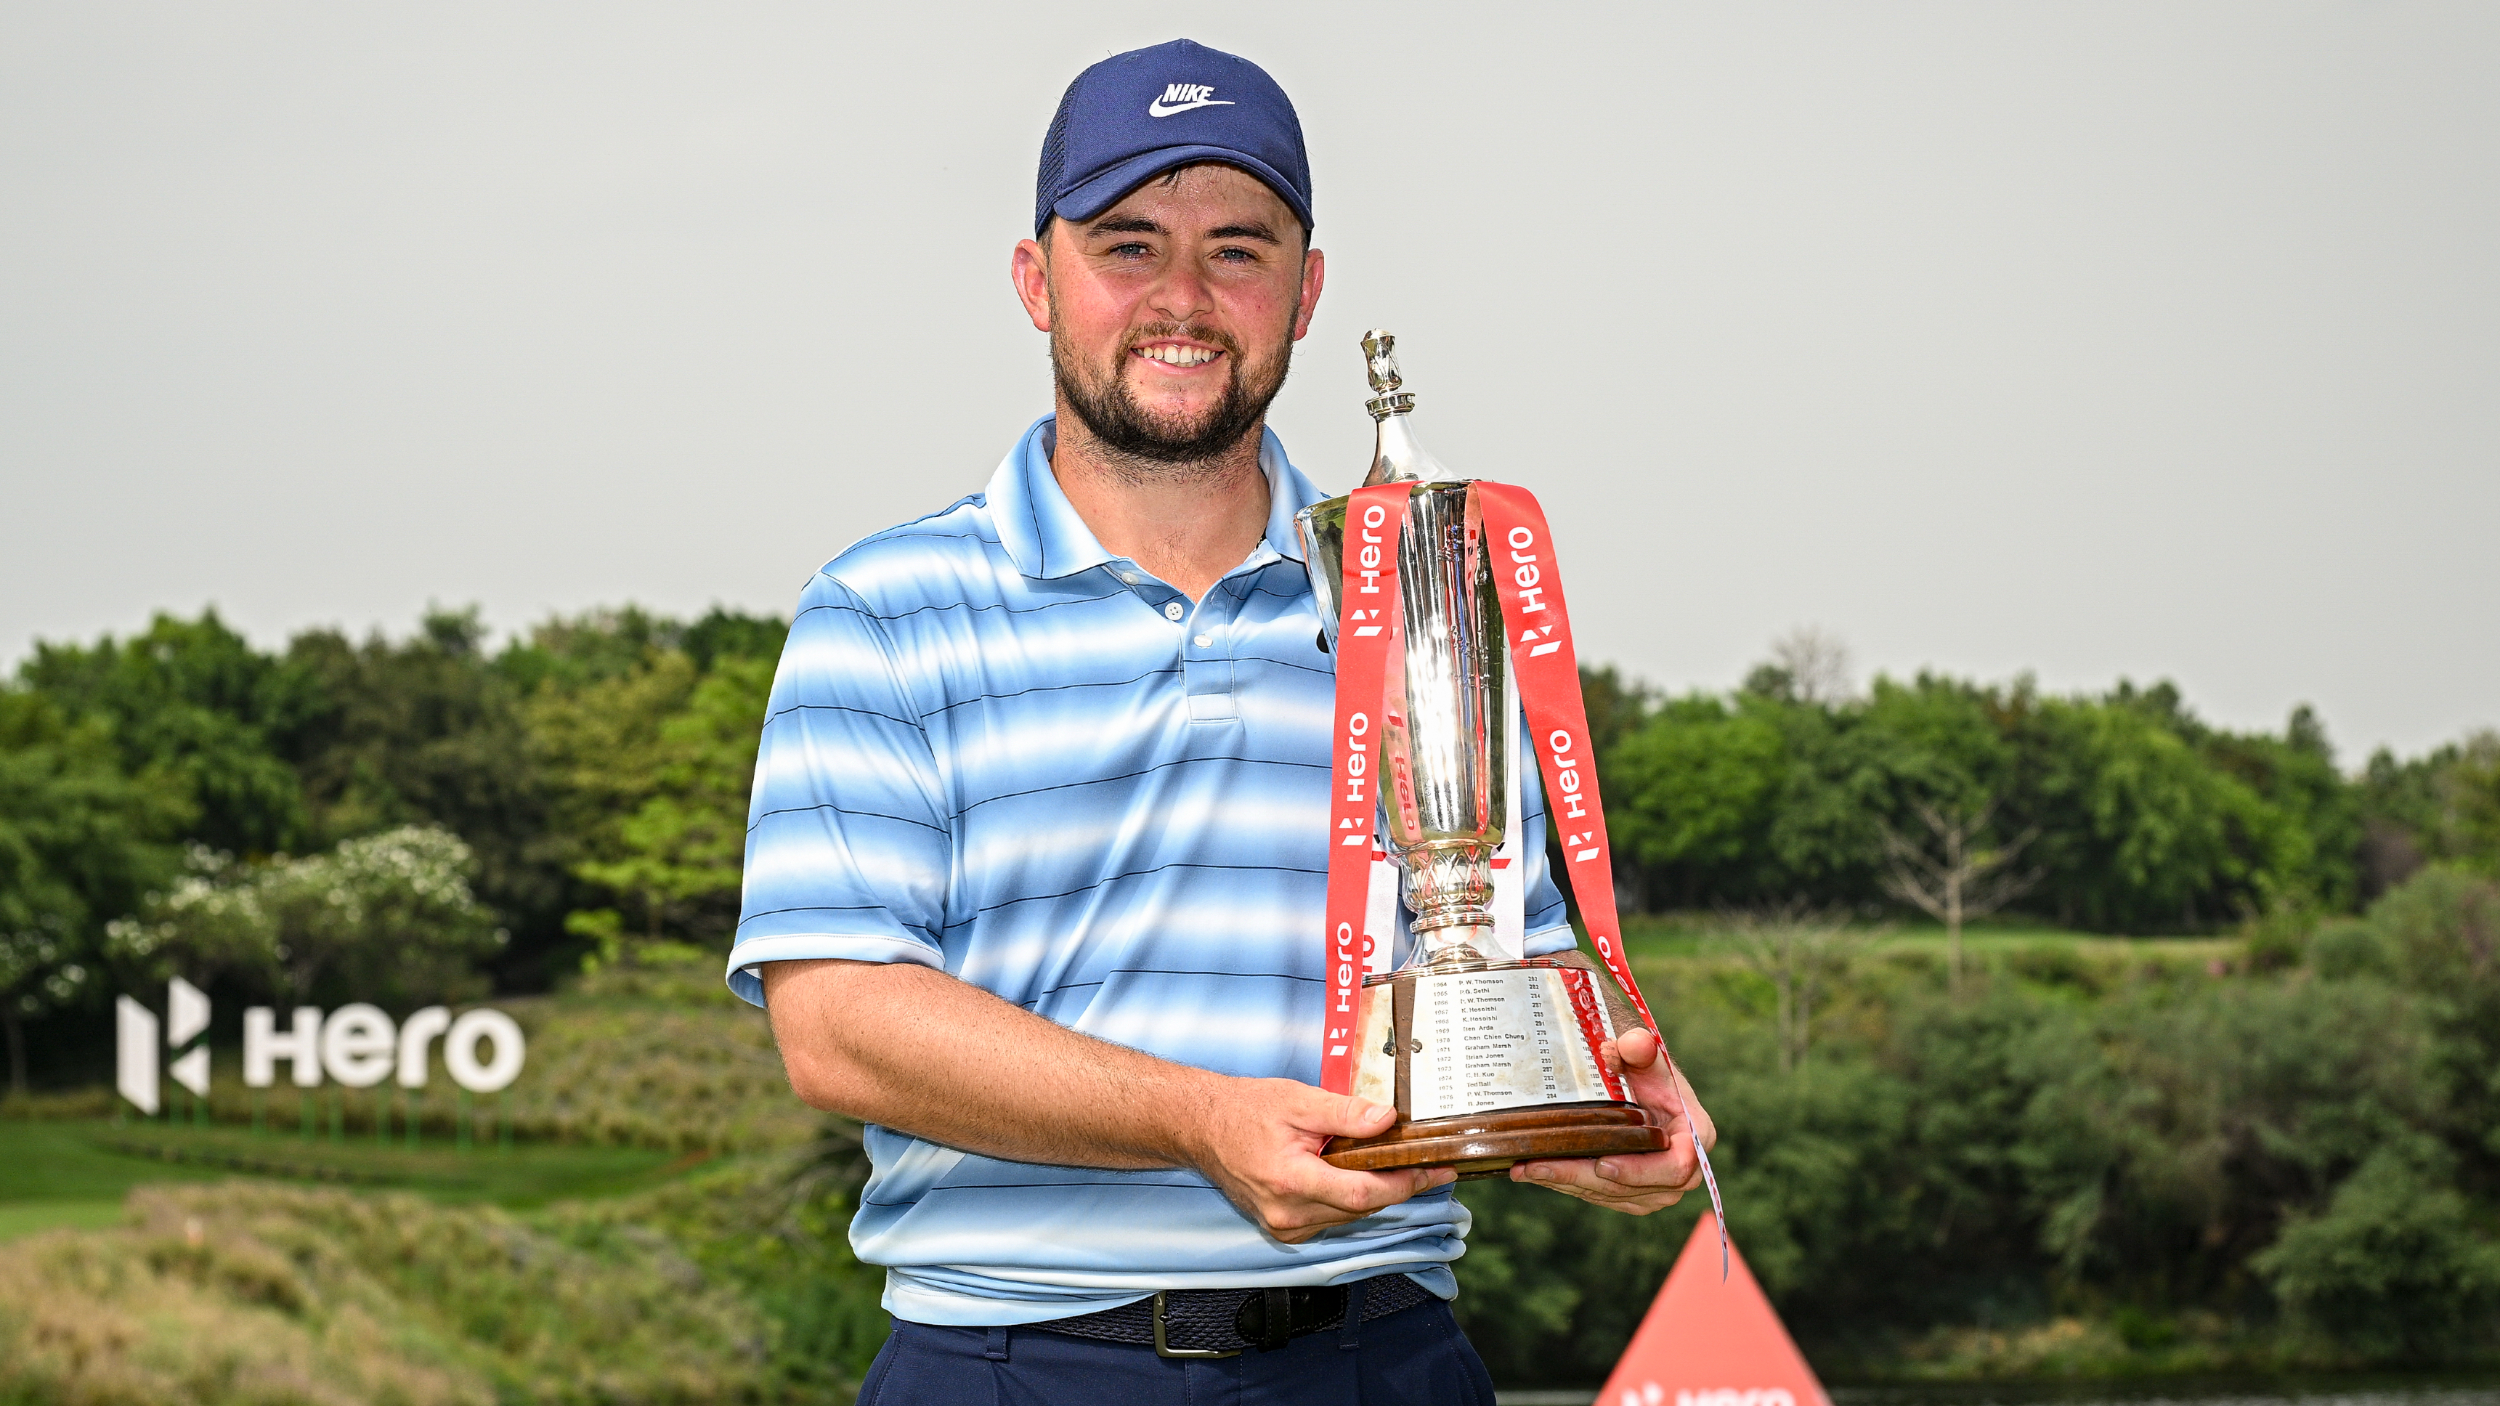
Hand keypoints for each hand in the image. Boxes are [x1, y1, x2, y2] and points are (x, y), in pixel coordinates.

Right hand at [1184, 1078, 1456, 1242]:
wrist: (1202, 1128)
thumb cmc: (1244, 1111)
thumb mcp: (1297, 1100)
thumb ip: (1345, 1112)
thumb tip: (1388, 1120)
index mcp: (1291, 1180)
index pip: (1364, 1194)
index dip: (1406, 1184)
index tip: (1436, 1172)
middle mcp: (1288, 1213)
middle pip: (1362, 1208)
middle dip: (1398, 1186)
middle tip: (1428, 1164)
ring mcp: (1284, 1226)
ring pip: (1349, 1216)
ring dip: (1375, 1194)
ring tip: (1400, 1166)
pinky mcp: (1283, 1229)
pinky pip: (1331, 1219)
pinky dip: (1350, 1200)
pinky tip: (1359, 1176)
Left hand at [1509, 1027, 1714, 1213]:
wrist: (1636, 1083)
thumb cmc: (1645, 1068)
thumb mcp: (1644, 1053)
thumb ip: (1640, 1047)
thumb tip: (1633, 1045)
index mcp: (1695, 1135)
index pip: (1677, 1166)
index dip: (1640, 1170)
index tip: (1603, 1164)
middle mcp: (1682, 1170)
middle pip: (1635, 1187)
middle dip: (1584, 1178)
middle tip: (1541, 1166)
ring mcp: (1656, 1187)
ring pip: (1612, 1196)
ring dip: (1567, 1183)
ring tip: (1526, 1168)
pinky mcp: (1632, 1194)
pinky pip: (1600, 1196)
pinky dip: (1567, 1184)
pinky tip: (1534, 1172)